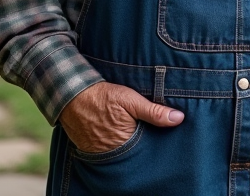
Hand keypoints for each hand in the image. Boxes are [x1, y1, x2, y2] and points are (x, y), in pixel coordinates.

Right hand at [60, 81, 183, 153]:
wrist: (70, 96)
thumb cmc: (102, 97)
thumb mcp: (130, 100)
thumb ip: (154, 111)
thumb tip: (179, 118)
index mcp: (126, 141)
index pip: (148, 147)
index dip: (157, 141)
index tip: (166, 134)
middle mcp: (113, 151)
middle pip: (136, 151)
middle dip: (145, 143)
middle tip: (149, 131)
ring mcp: (101, 152)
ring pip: (124, 150)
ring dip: (130, 142)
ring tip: (135, 130)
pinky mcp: (92, 149)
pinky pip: (110, 149)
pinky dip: (116, 142)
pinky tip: (120, 132)